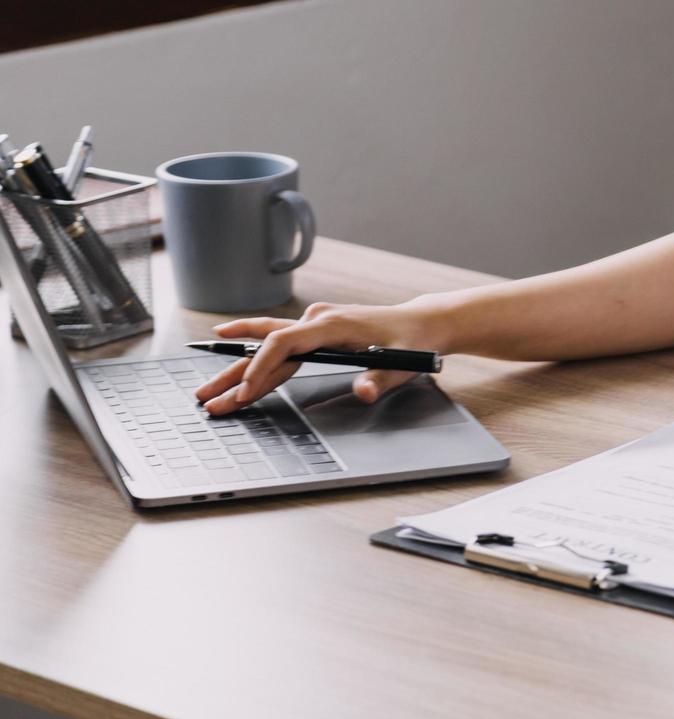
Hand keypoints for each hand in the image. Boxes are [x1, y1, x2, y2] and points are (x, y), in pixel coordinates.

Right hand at [194, 299, 445, 414]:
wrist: (422, 322)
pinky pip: (278, 340)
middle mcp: (318, 319)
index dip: (261, 369)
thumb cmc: (413, 342)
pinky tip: (229, 340)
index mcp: (333, 325)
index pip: (284, 344)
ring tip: (207, 386)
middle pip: (267, 347)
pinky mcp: (317, 329)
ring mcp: (316, 322)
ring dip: (238, 365)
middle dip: (235, 375)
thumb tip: (363, 392)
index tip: (244, 395)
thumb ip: (380, 379)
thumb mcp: (403, 364)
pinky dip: (253, 348)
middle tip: (206, 398)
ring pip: (267, 344)